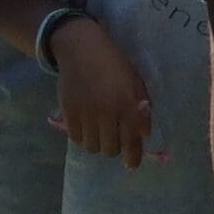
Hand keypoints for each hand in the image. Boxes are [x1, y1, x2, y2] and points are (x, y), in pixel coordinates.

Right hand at [52, 19, 155, 168]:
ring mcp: (86, 113)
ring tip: (98, 130)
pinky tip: (85, 125)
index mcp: (127, 103)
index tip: (131, 165)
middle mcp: (107, 111)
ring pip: (92, 147)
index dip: (133, 157)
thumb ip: (141, 108)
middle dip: (114, 147)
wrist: (81, 48)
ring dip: (97, 142)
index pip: (132, 140)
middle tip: (113, 137)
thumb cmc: (113, 63)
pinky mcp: (68, 112)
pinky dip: (81, 136)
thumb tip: (144, 134)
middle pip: (110, 149)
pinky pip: (75, 138)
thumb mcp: (135, 81)